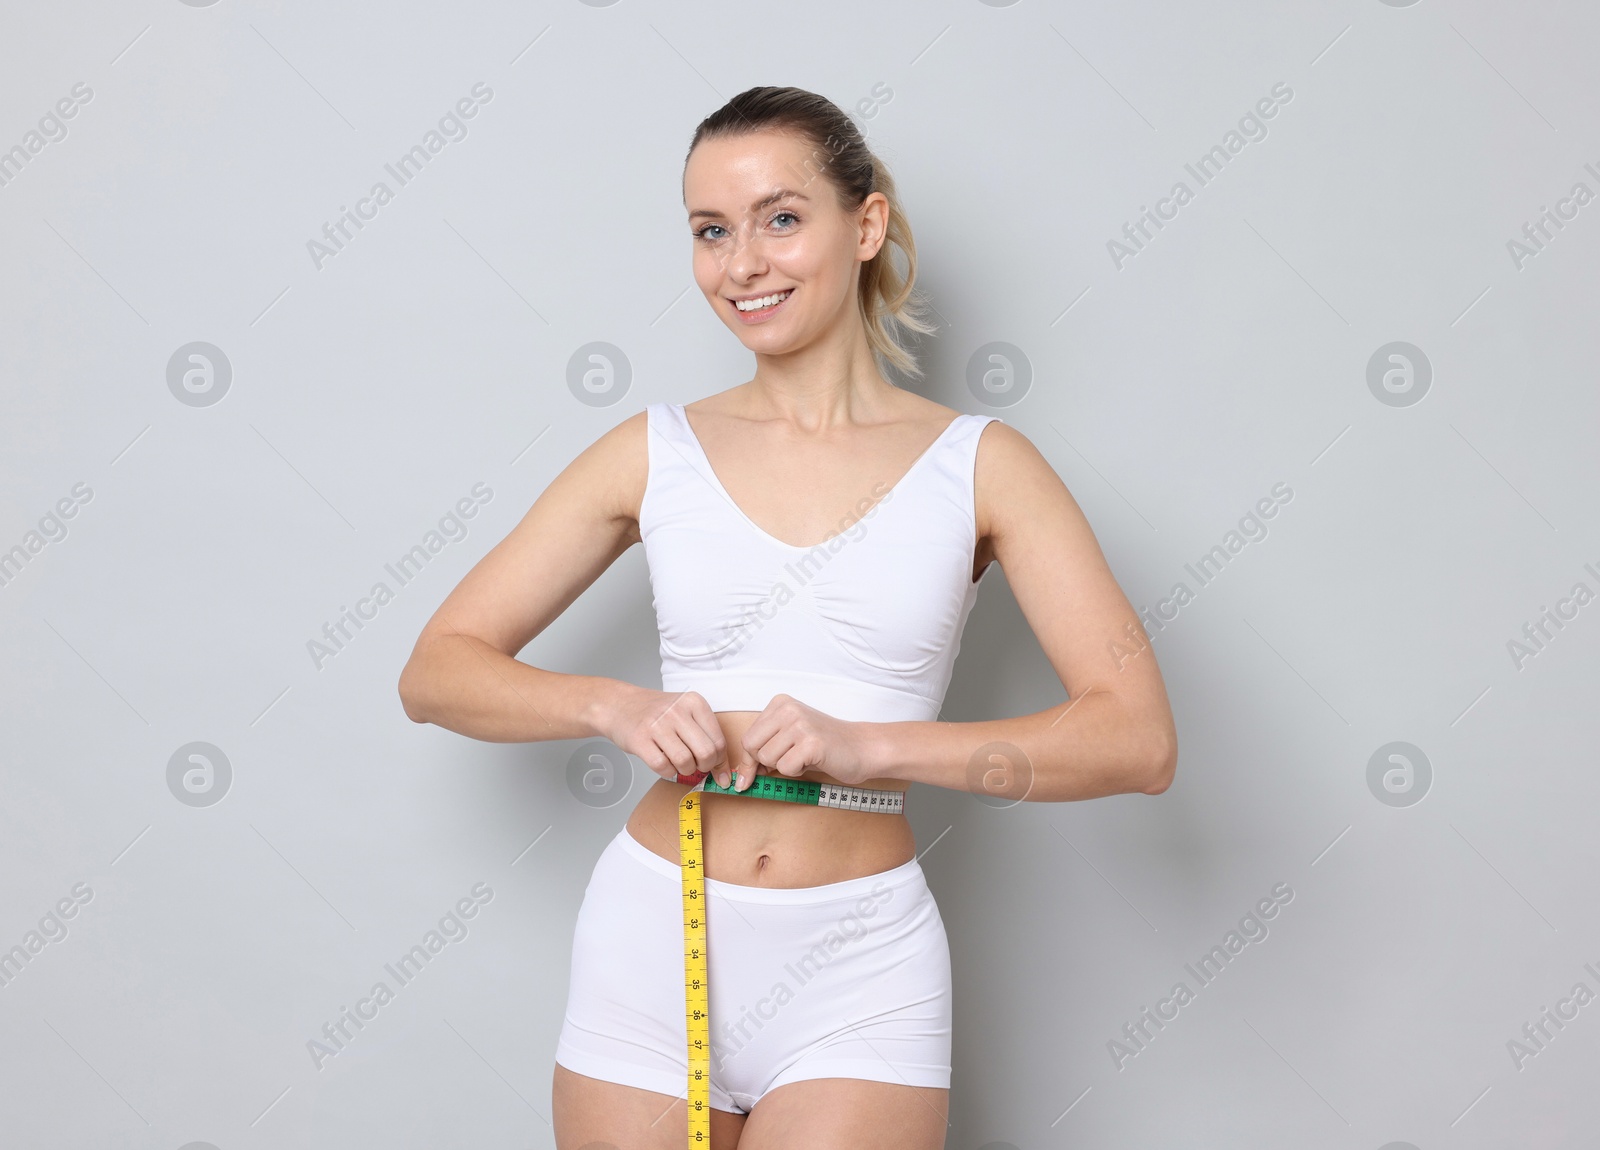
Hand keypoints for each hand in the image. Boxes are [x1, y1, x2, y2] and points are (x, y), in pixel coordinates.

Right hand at [594, 685, 726, 783]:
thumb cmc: (658, 714)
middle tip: (696, 765)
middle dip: (704, 767)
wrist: (620, 705)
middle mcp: (677, 711)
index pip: (719, 741)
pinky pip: (663, 767)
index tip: (715, 768)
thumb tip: (725, 776)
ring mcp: (657, 725)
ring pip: (685, 762)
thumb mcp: (686, 715)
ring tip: (678, 763)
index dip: (719, 761)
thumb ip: (707, 739)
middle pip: (705, 753)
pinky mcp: (640, 740)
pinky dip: (667, 772)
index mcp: (694, 702)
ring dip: (685, 770)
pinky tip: (664, 763)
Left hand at [740, 694, 877, 787]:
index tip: (748, 778)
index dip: (749, 761)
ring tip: (805, 757)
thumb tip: (739, 777)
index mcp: (780, 704)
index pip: (747, 738)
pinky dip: (797, 772)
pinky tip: (813, 761)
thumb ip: (765, 749)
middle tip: (789, 762)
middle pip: (752, 748)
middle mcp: (788, 709)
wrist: (863, 748)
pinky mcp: (811, 742)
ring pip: (768, 760)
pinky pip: (786, 768)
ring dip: (785, 767)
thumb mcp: (790, 740)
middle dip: (766, 764)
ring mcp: (800, 724)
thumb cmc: (826, 747)